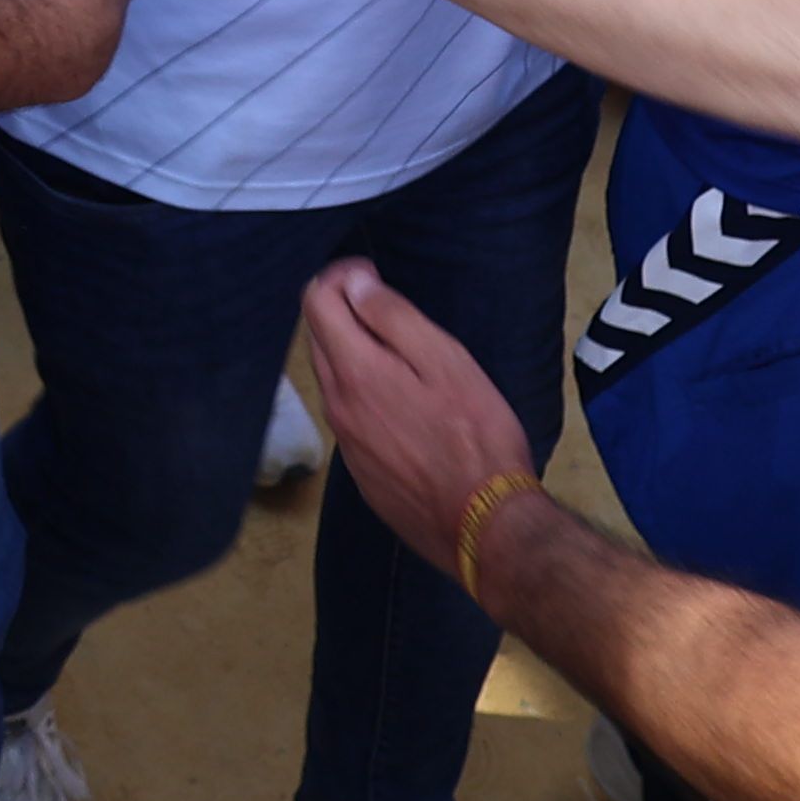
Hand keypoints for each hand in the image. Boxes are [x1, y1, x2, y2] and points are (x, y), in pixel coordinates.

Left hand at [298, 260, 537, 593]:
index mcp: (353, 373)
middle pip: (318, 339)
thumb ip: (394, 318)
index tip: (373, 273)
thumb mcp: (445, 362)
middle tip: (384, 302)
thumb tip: (355, 284)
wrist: (484, 527)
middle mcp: (337, 408)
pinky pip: (349, 418)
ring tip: (397, 349)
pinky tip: (401, 402)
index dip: (340, 275)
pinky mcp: (362, 474)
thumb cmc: (475, 435)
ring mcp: (346, 446)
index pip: (315, 301)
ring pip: (332, 380)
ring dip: (351, 352)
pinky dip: (362, 393)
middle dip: (341, 308)